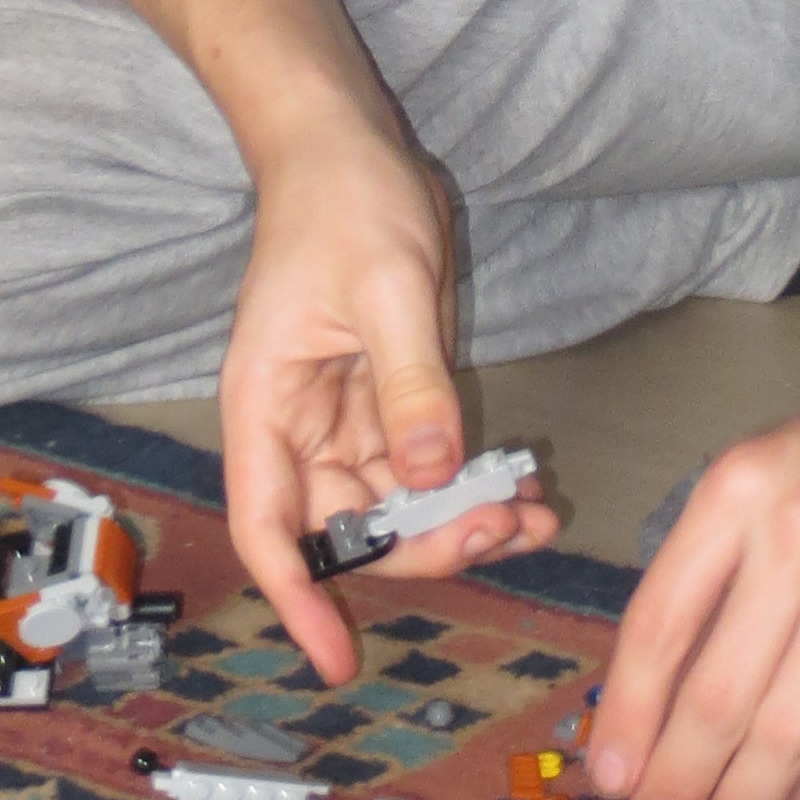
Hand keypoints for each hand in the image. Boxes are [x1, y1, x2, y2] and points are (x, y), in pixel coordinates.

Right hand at [87, 0, 561, 678]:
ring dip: (458, 521)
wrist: (343, 138)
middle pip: (347, 529)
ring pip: (394, 505)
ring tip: (534, 514)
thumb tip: (429, 479)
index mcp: (265, 405)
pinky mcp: (384, 397)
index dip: (300, 601)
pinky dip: (469, 483)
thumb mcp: (386, 289)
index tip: (337, 660)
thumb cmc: (343, 199)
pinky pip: (423, 465)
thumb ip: (411, 388)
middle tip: (502, 530)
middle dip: (422, 548)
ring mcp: (340, 415)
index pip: (271, 528)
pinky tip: (525, 486)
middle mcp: (295, 424)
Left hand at [585, 192, 799, 799]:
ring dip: (740, 797)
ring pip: (780, 725)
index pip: (658, 623)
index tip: (606, 769)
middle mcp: (790, 539)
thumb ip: (729, 555)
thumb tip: (674, 672)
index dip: (625, 711)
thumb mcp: (783, 465)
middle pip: (713, 690)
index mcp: (737, 491)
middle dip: (674, 774)